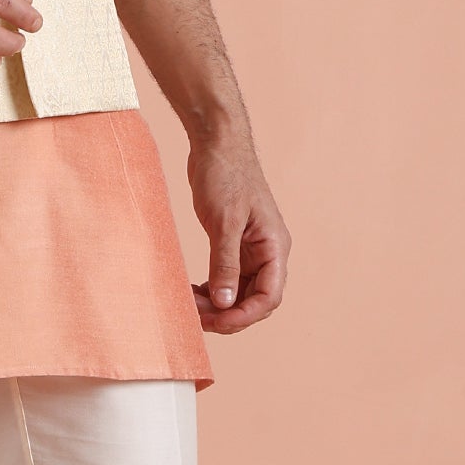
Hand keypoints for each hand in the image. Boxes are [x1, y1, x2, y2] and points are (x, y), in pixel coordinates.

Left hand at [188, 127, 288, 332]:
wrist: (217, 143)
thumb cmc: (225, 175)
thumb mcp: (224, 222)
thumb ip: (225, 264)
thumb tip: (224, 304)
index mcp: (274, 247)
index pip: (269, 297)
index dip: (244, 315)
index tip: (215, 321)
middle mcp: (267, 252)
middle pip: (255, 299)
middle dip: (228, 313)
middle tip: (195, 316)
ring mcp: (251, 249)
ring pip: (239, 291)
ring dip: (218, 304)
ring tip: (189, 305)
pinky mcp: (233, 243)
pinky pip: (227, 277)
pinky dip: (213, 289)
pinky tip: (193, 292)